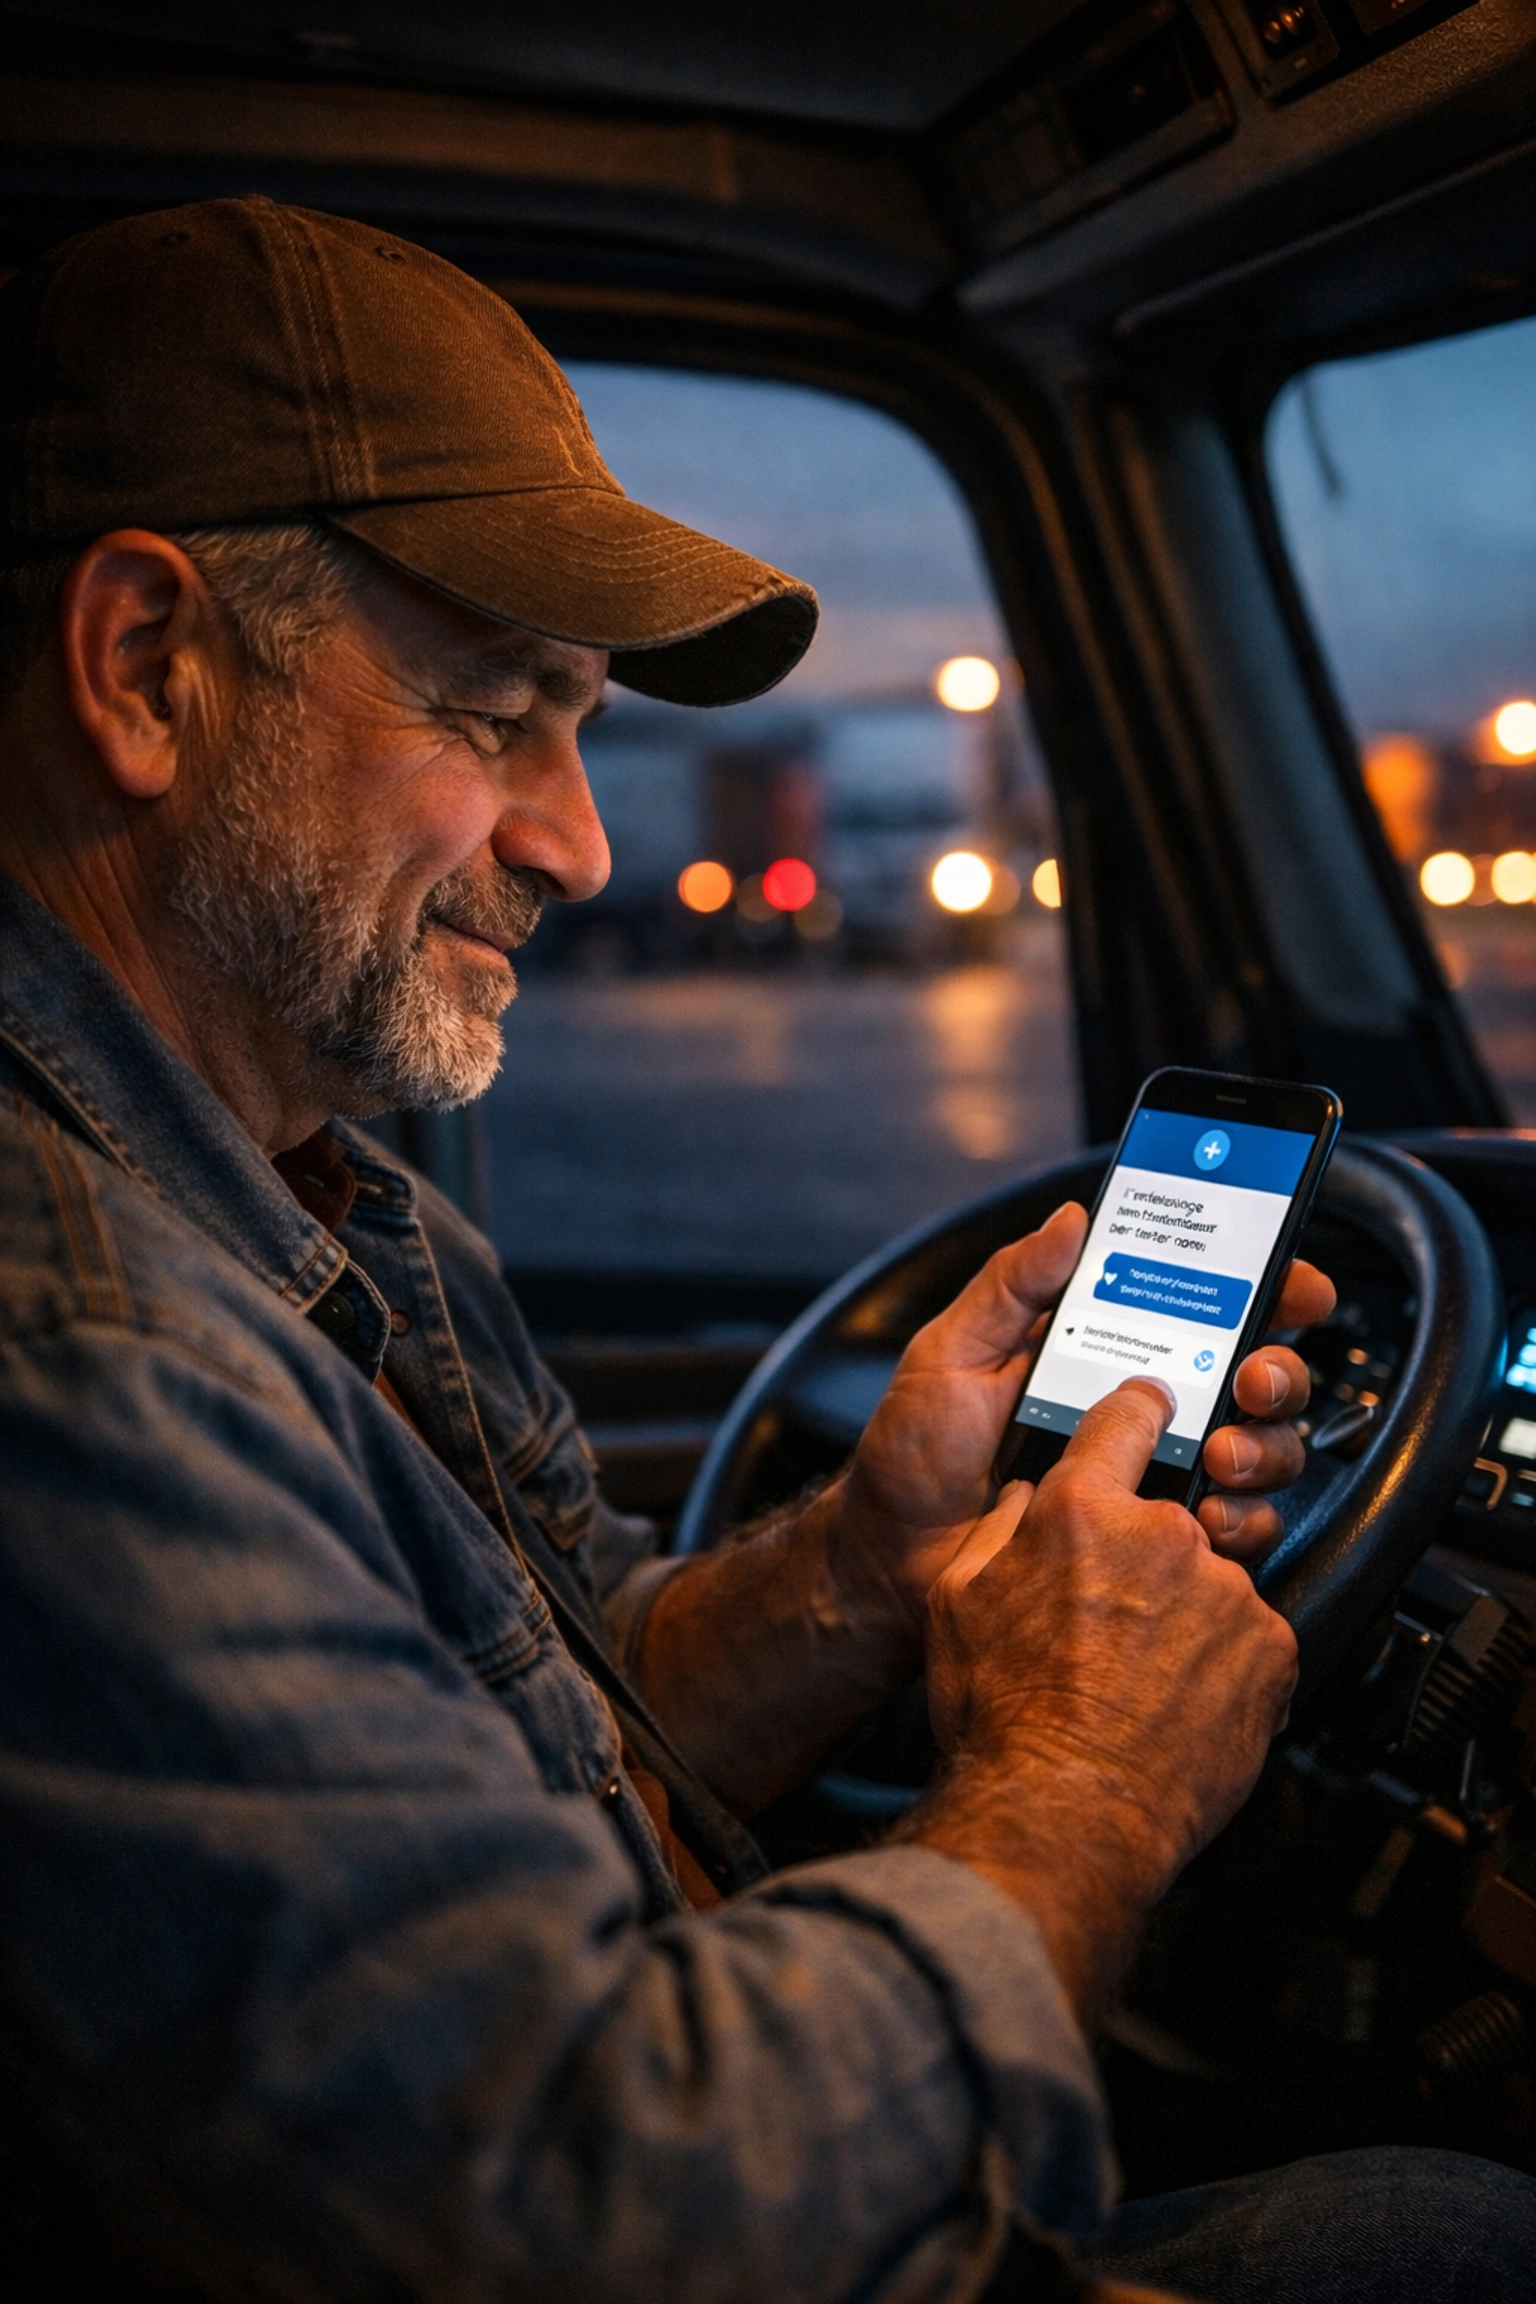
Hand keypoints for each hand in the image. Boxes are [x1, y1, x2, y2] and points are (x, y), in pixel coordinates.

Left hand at [832, 1201, 1333, 1634]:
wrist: (892, 1563)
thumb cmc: (914, 1457)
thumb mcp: (950, 1354)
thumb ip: (1011, 1285)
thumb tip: (1072, 1217)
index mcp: (1103, 1350)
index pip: (1203, 1306)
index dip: (1263, 1288)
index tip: (1291, 1284)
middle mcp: (1145, 1410)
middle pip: (1254, 1377)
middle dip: (1277, 1371)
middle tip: (1251, 1381)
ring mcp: (1157, 1476)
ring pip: (1260, 1449)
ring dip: (1264, 1445)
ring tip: (1220, 1455)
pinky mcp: (1157, 1544)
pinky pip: (1236, 1530)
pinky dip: (1243, 1520)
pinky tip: (1211, 1517)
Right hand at [911, 1378, 1298, 2012]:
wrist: (1065, 1813)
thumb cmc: (1004, 1719)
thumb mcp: (957, 1602)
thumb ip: (998, 1529)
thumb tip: (1025, 1500)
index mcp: (1080, 1511)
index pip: (1128, 1416)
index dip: (1139, 1411)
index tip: (1151, 1412)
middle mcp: (1161, 1538)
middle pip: (1167, 1517)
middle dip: (1144, 1559)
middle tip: (1110, 1621)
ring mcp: (1223, 1593)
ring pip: (1210, 1583)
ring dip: (1186, 1616)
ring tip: (1142, 1678)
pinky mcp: (1271, 1649)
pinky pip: (1252, 1639)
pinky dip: (1225, 1664)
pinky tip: (1180, 1703)